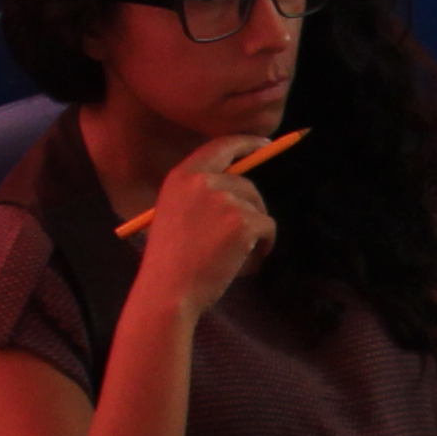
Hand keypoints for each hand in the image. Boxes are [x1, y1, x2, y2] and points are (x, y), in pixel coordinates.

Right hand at [124, 141, 280, 320]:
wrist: (168, 292)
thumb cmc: (172, 262)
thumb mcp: (175, 215)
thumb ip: (201, 195)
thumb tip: (241, 188)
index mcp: (181, 176)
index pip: (220, 146)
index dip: (246, 143)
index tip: (265, 144)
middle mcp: (201, 181)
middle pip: (245, 183)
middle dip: (251, 208)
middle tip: (244, 236)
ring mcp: (223, 199)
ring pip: (258, 207)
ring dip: (254, 230)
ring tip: (234, 254)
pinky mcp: (243, 221)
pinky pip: (268, 226)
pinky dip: (265, 243)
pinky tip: (248, 259)